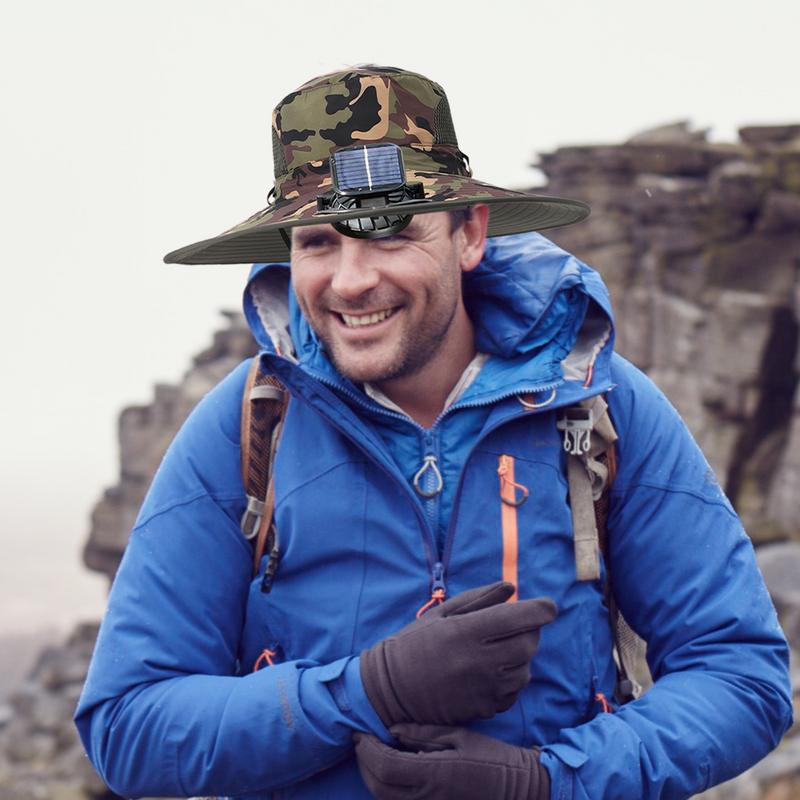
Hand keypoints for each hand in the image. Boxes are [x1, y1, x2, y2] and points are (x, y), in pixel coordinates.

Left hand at [355, 723, 549, 799]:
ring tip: (371, 754)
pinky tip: (390, 771)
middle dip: (363, 763)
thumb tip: (392, 729)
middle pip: (379, 787)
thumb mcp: (459, 736)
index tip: (359, 733)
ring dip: (372, 777)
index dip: (366, 750)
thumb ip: (423, 733)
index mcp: (434, 773)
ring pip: (385, 799)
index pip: (385, 766)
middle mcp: (427, 797)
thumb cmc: (491, 757)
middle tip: (361, 742)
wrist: (517, 788)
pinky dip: (386, 789)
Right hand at [359, 581, 556, 726]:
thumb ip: (478, 599)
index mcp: (467, 632)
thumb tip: (511, 588)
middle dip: (531, 631)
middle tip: (518, 625)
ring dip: (521, 657)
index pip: (519, 618)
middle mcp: (479, 661)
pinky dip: (511, 680)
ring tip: (501, 649)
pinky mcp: (483, 710)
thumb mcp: (441, 614)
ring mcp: (483, 689)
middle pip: (529, 644)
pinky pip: (513, 693)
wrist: (390, 690)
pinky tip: (493, 672)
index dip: (541, 610)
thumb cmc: (413, 644)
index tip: (549, 606)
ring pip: (525, 671)